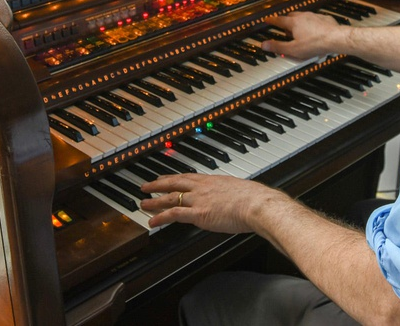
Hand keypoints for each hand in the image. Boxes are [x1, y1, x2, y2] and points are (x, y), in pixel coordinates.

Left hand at [141, 173, 288, 232]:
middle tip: (146, 186)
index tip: (164, 177)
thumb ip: (232, 194)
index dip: (174, 177)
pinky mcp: (198, 213)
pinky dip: (160, 217)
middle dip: (158, 184)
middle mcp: (203, 187)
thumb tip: (235, 199)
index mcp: (213, 180)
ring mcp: (199, 199)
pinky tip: (152, 221)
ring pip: (170, 197)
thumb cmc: (255, 200)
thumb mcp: (240, 191)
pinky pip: (174, 214)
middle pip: (175, 183)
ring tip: (143, 203)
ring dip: (155, 200)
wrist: (257, 204)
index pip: (188, 177)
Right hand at [261, 11, 346, 59]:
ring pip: (303, 16)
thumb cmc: (315, 44)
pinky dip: (312, 23)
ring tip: (299, 29)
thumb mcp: (293, 49)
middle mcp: (303, 17)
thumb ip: (278, 47)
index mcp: (294, 23)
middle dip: (286, 21)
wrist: (335, 38)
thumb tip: (264, 45)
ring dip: (299, 21)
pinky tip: (314, 29)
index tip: (268, 20)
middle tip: (285, 27)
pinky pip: (315, 18)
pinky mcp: (324, 19)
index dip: (272, 20)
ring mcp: (314, 16)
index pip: (279, 20)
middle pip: (291, 16)